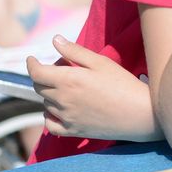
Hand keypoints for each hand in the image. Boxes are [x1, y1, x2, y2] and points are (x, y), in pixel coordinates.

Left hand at [26, 36, 162, 141]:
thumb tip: (55, 40)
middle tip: (64, 70)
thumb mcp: (101, 62)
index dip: (31, 64)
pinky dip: (50, 116)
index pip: (36, 73)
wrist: (140, 114)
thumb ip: (75, 51)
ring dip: (51, 93)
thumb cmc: (123, 84)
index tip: (32, 59)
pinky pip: (50, 125)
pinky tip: (60, 110)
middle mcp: (62, 100)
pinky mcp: (73, 131)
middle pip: (39, 87)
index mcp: (68, 80)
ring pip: (46, 103)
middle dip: (45, 76)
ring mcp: (66, 118)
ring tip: (71, 88)